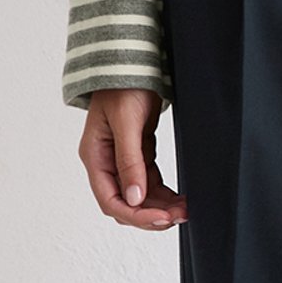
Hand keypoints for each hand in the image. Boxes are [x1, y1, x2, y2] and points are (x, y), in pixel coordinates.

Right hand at [79, 88, 186, 229]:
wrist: (132, 63)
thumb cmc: (123, 86)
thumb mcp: (126, 122)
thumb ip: (129, 160)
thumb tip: (134, 198)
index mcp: (95, 157)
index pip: (111, 201)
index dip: (137, 215)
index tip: (163, 219)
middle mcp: (106, 163)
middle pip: (126, 204)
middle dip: (151, 215)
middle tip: (180, 216)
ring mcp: (122, 160)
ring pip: (140, 196)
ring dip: (161, 206)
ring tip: (185, 210)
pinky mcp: (138, 154)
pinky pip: (150, 182)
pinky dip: (164, 193)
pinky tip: (180, 198)